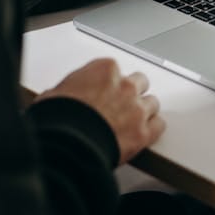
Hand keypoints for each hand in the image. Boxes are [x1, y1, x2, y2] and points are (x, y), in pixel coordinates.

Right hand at [34, 58, 164, 164]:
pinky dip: (153, 129)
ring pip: (152, 103)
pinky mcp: (143, 133)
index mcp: (104, 70)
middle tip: (121, 103)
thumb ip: (72, 89)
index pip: (114, 69)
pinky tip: (145, 133)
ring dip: (144, 110)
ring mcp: (137, 108)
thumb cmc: (58, 119)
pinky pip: (159, 125)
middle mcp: (125, 86)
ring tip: (133, 120)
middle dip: (131, 92)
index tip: (104, 91)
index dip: (109, 83)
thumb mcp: (55, 94)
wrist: (68, 145)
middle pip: (139, 82)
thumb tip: (66, 96)